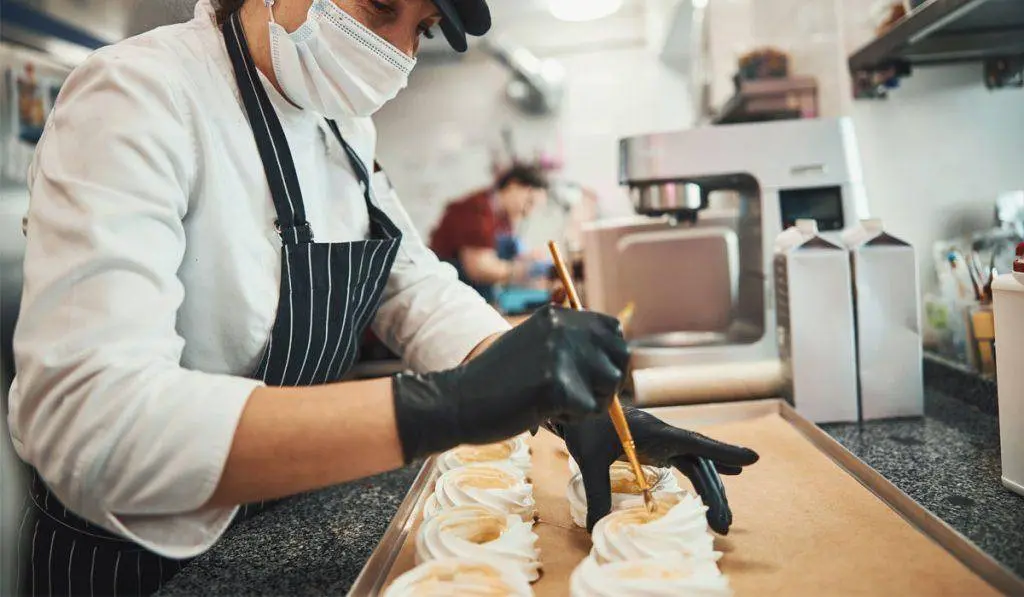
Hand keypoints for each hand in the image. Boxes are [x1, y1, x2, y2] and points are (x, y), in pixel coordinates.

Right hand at [392, 305, 628, 461]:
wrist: (458, 401)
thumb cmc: (495, 380)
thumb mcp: (532, 343)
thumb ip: (566, 341)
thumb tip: (615, 348)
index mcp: (557, 316)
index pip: (612, 329)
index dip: (611, 356)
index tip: (594, 375)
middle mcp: (562, 328)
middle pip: (619, 357)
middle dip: (607, 382)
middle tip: (579, 396)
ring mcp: (560, 355)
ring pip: (609, 386)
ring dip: (590, 403)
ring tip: (556, 403)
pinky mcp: (557, 385)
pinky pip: (590, 410)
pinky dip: (572, 419)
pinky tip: (544, 412)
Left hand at [552, 407, 758, 533]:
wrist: (575, 407)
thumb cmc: (583, 428)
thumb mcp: (588, 461)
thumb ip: (597, 493)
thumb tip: (597, 529)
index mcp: (655, 432)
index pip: (697, 442)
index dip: (725, 451)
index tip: (753, 457)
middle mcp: (665, 435)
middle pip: (700, 463)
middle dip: (715, 493)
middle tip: (724, 525)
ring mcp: (662, 440)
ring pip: (695, 464)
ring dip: (710, 489)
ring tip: (722, 519)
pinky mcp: (656, 446)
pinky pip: (685, 461)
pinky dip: (701, 474)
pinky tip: (717, 483)